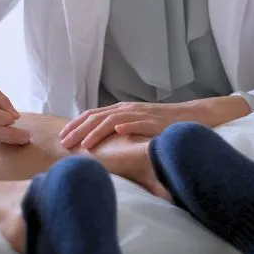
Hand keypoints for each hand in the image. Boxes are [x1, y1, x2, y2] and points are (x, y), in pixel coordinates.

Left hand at [59, 96, 250, 150]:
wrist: (191, 117)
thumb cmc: (162, 125)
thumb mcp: (136, 126)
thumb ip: (120, 130)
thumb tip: (99, 145)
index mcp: (122, 110)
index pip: (93, 114)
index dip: (77, 124)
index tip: (62, 137)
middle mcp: (128, 109)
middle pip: (98, 116)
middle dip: (79, 129)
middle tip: (64, 143)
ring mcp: (142, 114)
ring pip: (114, 119)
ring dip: (97, 130)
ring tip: (84, 144)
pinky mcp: (156, 121)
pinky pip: (140, 122)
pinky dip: (128, 125)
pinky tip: (117, 131)